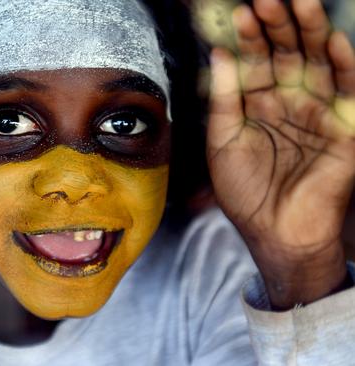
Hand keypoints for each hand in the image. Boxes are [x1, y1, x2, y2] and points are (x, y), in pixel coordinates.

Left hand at [207, 0, 354, 308]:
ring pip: (319, 63)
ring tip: (300, 4)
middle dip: (280, 25)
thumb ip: (224, 97)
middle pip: (289, 53)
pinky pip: (348, 91)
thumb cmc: (246, 192)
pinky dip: (343, 66)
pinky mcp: (346, 129)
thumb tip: (218, 53)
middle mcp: (291, 102)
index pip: (257, 60)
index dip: (250, 37)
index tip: (240, 13)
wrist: (275, 232)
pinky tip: (331, 41)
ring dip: (311, 33)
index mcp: (260, 105)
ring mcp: (320, 112)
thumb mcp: (223, 141)